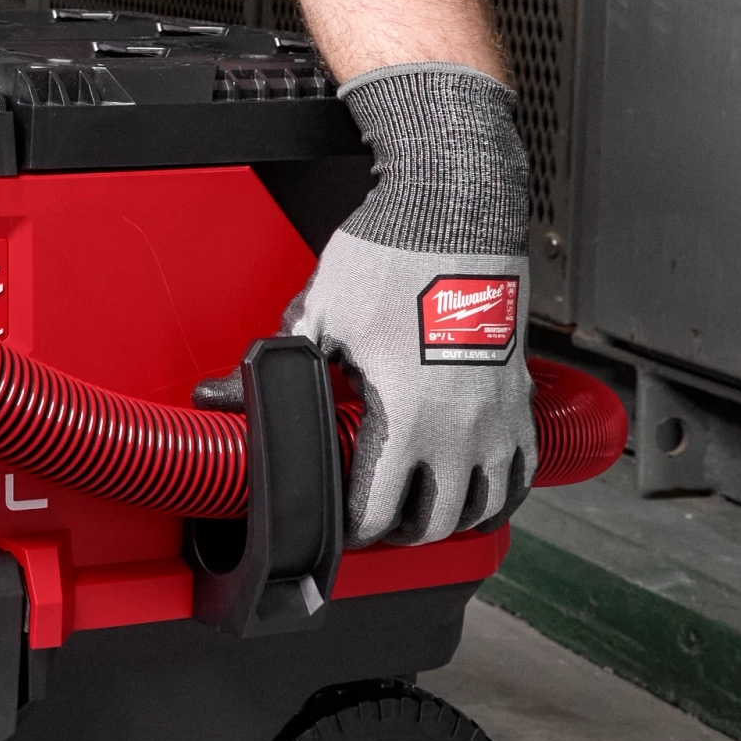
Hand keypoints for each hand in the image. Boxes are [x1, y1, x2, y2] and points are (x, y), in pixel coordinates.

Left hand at [283, 62, 535, 542]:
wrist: (453, 210)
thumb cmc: (390, 257)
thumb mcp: (318, 316)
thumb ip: (271, 368)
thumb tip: (219, 395)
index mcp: (407, 418)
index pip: (380, 513)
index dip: (352, 529)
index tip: (339, 524)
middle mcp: (461, 428)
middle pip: (436, 523)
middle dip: (400, 531)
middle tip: (375, 520)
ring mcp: (498, 415)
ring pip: (487, 506)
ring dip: (452, 518)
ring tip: (423, 510)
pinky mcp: (520, 394)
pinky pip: (521, 469)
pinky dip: (499, 490)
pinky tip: (476, 486)